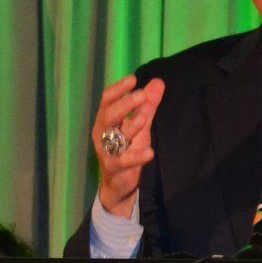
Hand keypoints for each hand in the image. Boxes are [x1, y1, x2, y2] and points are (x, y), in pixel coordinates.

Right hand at [91, 74, 166, 215]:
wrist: (117, 183)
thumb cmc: (126, 148)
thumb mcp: (138, 125)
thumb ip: (147, 105)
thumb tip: (158, 82)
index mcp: (106, 120)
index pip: (107, 100)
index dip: (119, 89)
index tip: (134, 79)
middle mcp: (103, 134)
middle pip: (109, 115)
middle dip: (124, 105)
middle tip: (141, 95)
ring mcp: (107, 151)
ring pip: (115, 138)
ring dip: (130, 127)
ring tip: (144, 118)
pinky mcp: (114, 168)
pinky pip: (124, 161)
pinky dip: (136, 157)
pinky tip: (149, 152)